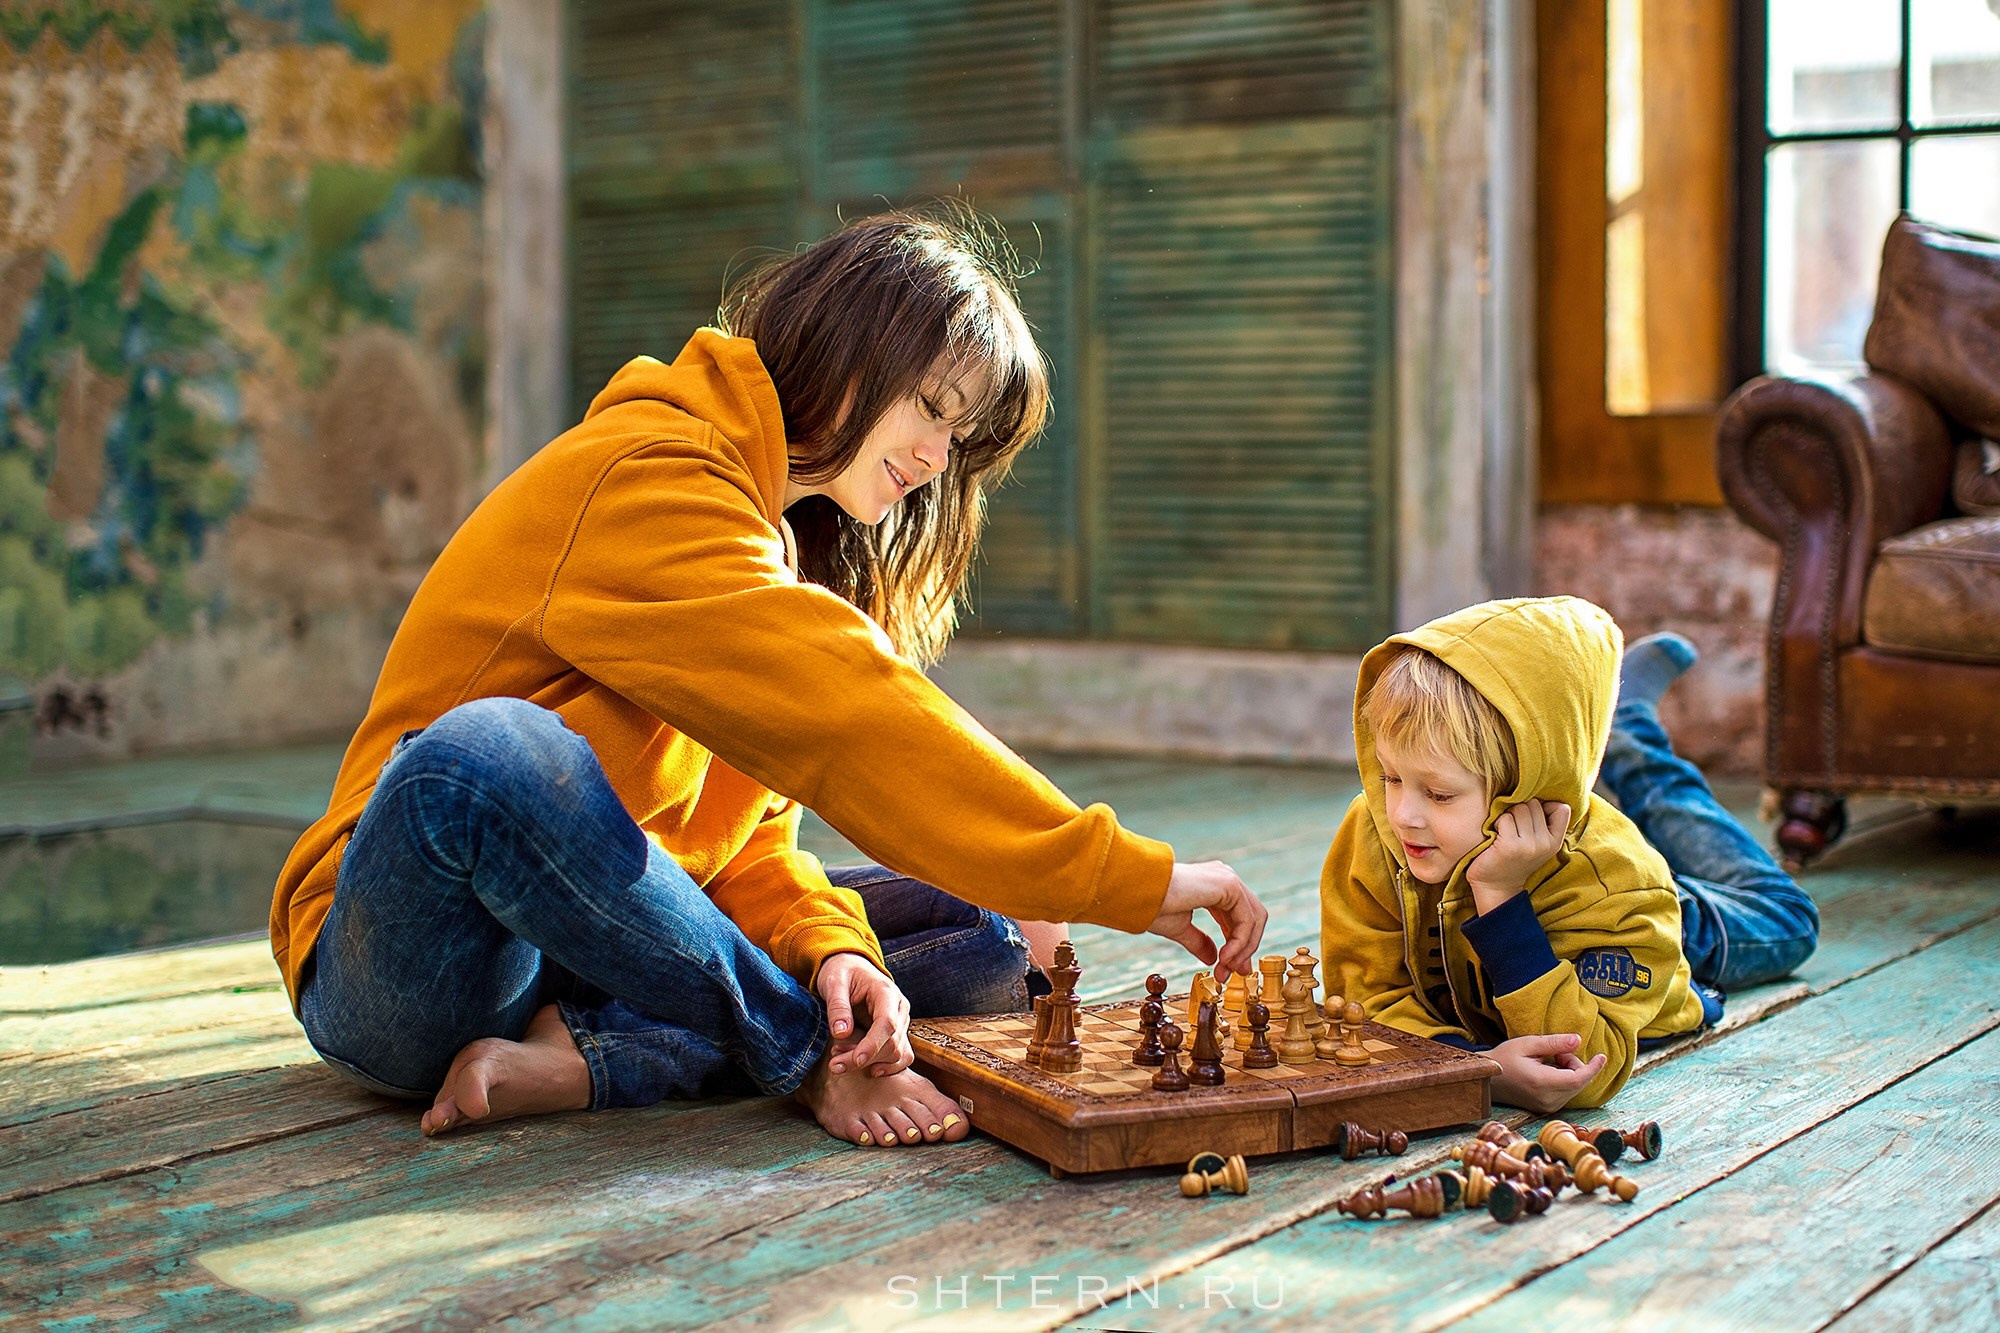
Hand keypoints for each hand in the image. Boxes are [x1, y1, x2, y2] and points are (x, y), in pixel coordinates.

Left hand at [815, 952, 911, 1076]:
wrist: (851, 967)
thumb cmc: (842, 972)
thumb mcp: (834, 982)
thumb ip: (838, 1006)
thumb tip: (841, 1033)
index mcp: (886, 992)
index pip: (887, 1023)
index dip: (873, 1045)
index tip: (855, 1060)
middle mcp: (899, 1008)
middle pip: (892, 1043)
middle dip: (864, 1059)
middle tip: (834, 1065)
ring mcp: (900, 1022)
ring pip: (897, 1053)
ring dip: (871, 1063)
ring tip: (840, 1061)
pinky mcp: (896, 1033)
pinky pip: (901, 1056)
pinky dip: (886, 1066)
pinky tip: (868, 1070)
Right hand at [1146, 861, 1268, 979]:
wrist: (1138, 893)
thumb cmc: (1152, 905)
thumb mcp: (1180, 928)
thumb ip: (1199, 941)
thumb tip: (1213, 958)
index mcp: (1214, 886)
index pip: (1238, 917)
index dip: (1237, 945)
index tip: (1228, 969)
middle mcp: (1224, 878)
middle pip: (1252, 918)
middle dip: (1245, 949)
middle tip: (1234, 973)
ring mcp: (1228, 879)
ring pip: (1254, 920)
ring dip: (1242, 949)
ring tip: (1225, 969)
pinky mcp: (1229, 885)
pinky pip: (1247, 920)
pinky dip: (1240, 943)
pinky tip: (1224, 958)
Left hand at [1467, 798, 1571, 910]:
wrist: (1496, 886)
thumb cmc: (1514, 859)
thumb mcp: (1538, 844)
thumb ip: (1546, 824)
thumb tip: (1545, 796)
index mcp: (1555, 842)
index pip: (1562, 809)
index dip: (1545, 806)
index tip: (1532, 817)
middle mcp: (1546, 844)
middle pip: (1534, 804)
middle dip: (1521, 810)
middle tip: (1514, 826)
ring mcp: (1529, 846)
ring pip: (1519, 808)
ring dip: (1508, 815)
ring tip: (1505, 830)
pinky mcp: (1510, 846)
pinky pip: (1504, 818)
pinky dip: (1497, 823)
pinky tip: (1496, 835)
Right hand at [1487, 1033, 1605, 1112]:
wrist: (1487, 1081)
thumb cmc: (1504, 1059)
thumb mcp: (1527, 1044)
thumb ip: (1554, 1043)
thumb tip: (1578, 1040)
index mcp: (1542, 1082)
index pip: (1578, 1078)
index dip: (1593, 1067)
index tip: (1603, 1056)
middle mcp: (1547, 1099)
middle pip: (1578, 1082)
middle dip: (1575, 1064)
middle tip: (1556, 1051)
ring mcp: (1547, 1107)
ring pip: (1574, 1087)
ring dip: (1569, 1072)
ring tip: (1549, 1061)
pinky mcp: (1546, 1109)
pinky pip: (1567, 1093)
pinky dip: (1564, 1080)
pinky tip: (1548, 1071)